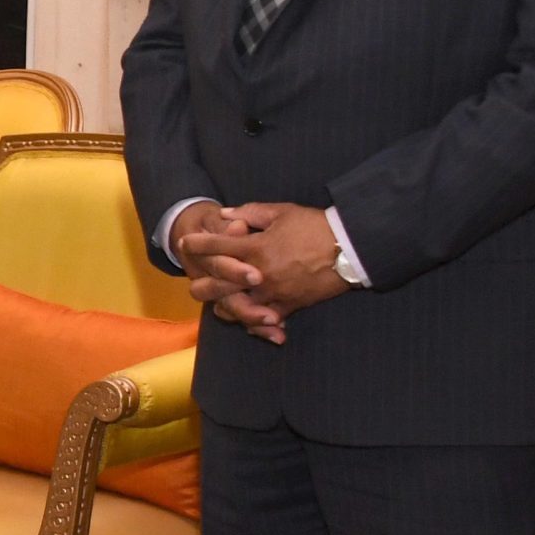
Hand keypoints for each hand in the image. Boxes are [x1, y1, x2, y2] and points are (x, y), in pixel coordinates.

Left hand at [178, 201, 349, 333]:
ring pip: (236, 308)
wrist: (349, 249)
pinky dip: (253, 322)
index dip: (197, 244)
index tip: (185, 242)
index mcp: (254, 248)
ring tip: (216, 303)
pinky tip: (246, 320)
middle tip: (192, 281)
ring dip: (223, 305)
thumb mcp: (281, 212)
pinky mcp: (288, 306)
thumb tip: (225, 214)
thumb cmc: (315, 227)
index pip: (216, 247)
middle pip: (217, 285)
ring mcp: (272, 293)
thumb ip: (249, 213)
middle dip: (200, 283)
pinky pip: (264, 321)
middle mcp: (258, 274)